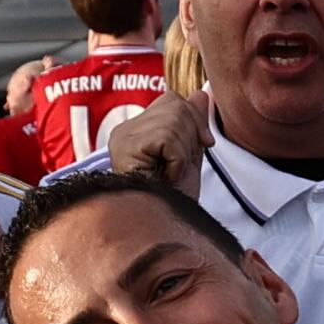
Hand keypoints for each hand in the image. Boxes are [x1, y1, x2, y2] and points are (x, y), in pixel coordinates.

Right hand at [98, 92, 212, 194]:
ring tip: (170, 174)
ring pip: (174, 120)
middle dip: (191, 138)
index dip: (193, 123)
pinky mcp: (126, 148)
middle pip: (176, 105)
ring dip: (184, 152)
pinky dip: (178, 161)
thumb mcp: (190, 156)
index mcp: (135, 131)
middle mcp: (123, 131)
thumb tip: (201, 93)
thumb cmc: (175, 200)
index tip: (196, 149)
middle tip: (177, 169)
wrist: (167, 230)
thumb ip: (193, 125)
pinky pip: (169, 138)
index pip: (172, 100)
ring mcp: (122, 138)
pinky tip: (165, 178)